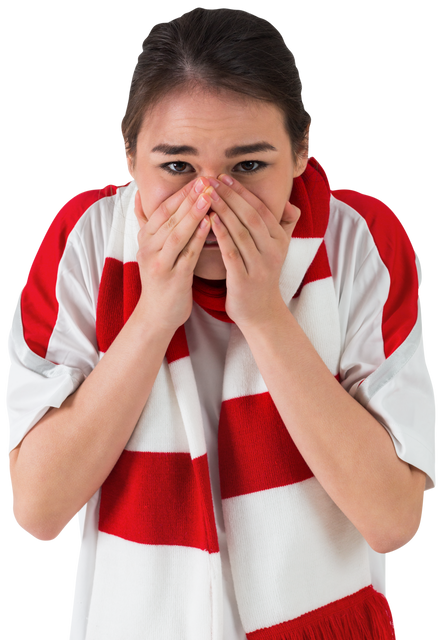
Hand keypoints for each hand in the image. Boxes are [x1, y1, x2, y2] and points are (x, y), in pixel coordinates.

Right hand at [133, 178, 213, 333]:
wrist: (156, 315)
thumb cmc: (160, 280)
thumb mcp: (150, 249)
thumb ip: (146, 223)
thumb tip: (138, 196)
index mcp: (145, 240)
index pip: (161, 210)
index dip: (179, 194)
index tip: (197, 178)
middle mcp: (148, 249)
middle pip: (169, 218)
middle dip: (188, 198)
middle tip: (206, 180)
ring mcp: (159, 264)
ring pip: (176, 233)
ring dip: (193, 213)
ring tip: (209, 196)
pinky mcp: (172, 278)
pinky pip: (186, 254)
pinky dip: (198, 237)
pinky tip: (210, 224)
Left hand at [207, 175, 300, 328]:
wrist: (262, 313)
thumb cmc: (264, 277)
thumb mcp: (280, 251)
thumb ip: (285, 226)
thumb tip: (290, 204)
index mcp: (279, 241)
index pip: (261, 210)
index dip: (243, 192)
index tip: (225, 177)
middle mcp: (272, 252)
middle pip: (251, 217)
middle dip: (231, 197)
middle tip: (211, 180)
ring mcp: (259, 266)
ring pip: (241, 232)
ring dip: (223, 211)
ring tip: (207, 195)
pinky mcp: (244, 280)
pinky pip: (231, 253)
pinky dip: (221, 235)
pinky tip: (209, 221)